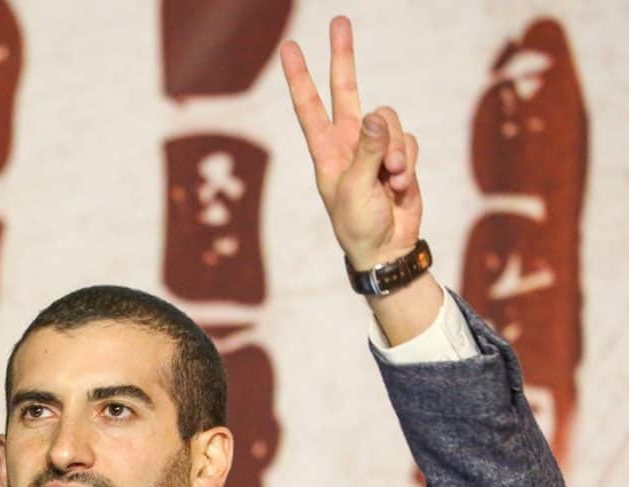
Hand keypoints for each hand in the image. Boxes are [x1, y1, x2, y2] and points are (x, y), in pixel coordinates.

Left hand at [279, 16, 421, 270]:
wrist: (386, 249)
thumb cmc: (358, 224)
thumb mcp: (356, 189)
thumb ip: (369, 151)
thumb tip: (378, 116)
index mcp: (326, 151)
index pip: (309, 106)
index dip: (300, 77)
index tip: (290, 49)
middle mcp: (349, 143)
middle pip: (347, 90)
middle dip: (343, 57)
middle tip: (340, 21)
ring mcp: (376, 148)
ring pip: (391, 121)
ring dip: (397, 150)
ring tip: (392, 179)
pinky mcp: (400, 157)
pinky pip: (410, 141)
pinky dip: (410, 162)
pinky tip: (401, 186)